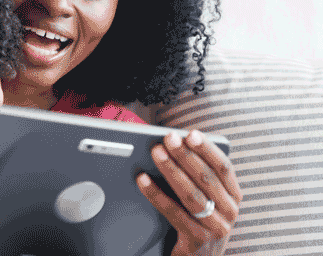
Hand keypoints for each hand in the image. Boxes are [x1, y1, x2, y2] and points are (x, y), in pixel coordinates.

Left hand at [137, 130, 242, 255]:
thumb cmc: (197, 218)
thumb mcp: (205, 196)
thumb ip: (197, 174)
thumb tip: (174, 145)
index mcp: (234, 195)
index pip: (224, 167)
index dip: (207, 149)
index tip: (191, 134)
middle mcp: (230, 211)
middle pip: (206, 178)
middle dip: (185, 156)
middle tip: (167, 139)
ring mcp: (215, 228)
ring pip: (191, 195)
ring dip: (171, 170)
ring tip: (156, 153)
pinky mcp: (197, 241)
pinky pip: (174, 213)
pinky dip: (156, 194)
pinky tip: (142, 180)